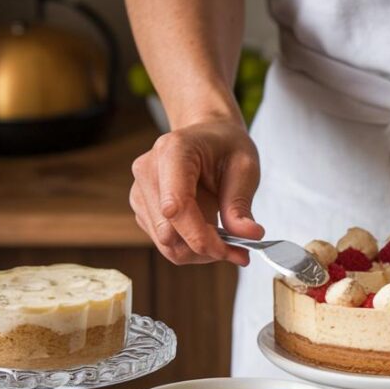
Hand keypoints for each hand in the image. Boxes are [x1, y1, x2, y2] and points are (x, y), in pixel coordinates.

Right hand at [129, 119, 263, 265]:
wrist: (208, 137)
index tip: (230, 250)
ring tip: (226, 241)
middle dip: (204, 248)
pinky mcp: (142, 207)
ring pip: (165, 243)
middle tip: (237, 250)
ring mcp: (140, 190)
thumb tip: (249, 236)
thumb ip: (241, 203)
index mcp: (173, 151)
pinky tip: (209, 234)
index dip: (201, 236)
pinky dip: (190, 247)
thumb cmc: (226, 147)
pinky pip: (164, 242)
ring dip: (198, 251)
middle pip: (168, 232)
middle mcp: (148, 170)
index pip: (177, 206)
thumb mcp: (245, 167)